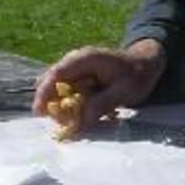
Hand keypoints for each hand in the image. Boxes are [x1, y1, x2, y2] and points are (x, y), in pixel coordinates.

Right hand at [33, 39, 166, 131]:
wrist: (145, 65)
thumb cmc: (136, 75)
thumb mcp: (123, 92)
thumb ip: (101, 104)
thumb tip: (81, 121)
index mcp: (84, 59)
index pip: (56, 74)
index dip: (44, 93)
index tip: (39, 112)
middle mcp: (75, 62)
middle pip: (52, 83)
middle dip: (53, 105)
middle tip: (64, 125)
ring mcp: (75, 70)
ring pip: (58, 91)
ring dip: (64, 109)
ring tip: (76, 123)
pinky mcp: (78, 80)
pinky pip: (67, 95)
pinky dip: (72, 108)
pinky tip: (87, 116)